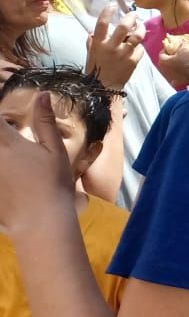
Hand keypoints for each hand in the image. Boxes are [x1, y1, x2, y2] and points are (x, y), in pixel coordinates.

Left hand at [0, 92, 78, 232]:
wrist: (40, 221)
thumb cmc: (53, 184)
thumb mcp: (55, 151)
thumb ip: (46, 122)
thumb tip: (42, 95)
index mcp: (8, 142)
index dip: (0, 107)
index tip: (7, 111)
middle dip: (1, 129)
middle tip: (10, 130)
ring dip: (2, 144)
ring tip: (12, 152)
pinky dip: (1, 164)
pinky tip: (9, 168)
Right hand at [84, 7, 144, 90]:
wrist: (105, 87)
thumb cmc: (96, 69)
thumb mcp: (90, 54)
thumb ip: (93, 41)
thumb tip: (94, 31)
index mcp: (98, 44)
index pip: (102, 24)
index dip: (107, 12)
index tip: (113, 4)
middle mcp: (111, 47)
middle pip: (124, 27)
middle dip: (131, 17)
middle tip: (134, 14)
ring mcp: (124, 54)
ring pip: (137, 36)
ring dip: (141, 28)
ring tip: (140, 26)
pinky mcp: (134, 61)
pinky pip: (140, 48)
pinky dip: (139, 46)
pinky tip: (136, 46)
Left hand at [159, 37, 188, 83]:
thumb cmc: (187, 61)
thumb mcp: (184, 49)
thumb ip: (181, 45)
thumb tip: (182, 42)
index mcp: (163, 60)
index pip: (162, 52)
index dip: (167, 49)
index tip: (173, 47)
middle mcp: (163, 69)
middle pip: (165, 61)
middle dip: (170, 58)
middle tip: (177, 54)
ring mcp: (169, 76)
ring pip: (169, 70)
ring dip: (173, 66)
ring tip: (181, 63)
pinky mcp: (176, 82)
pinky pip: (175, 79)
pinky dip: (177, 77)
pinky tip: (182, 74)